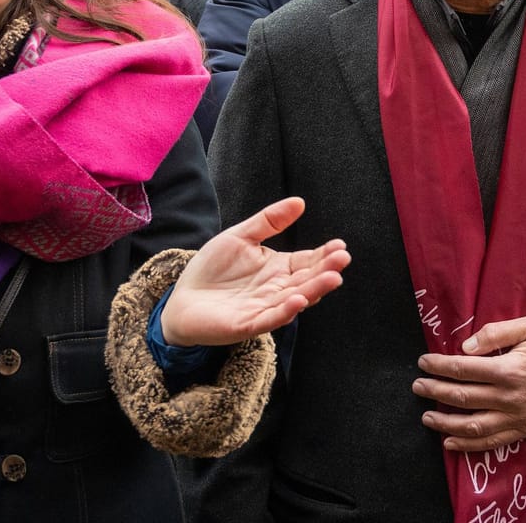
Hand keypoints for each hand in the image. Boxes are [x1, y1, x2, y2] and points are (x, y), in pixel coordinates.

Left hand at [160, 197, 348, 347]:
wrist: (182, 297)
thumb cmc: (212, 269)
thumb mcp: (240, 237)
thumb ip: (269, 221)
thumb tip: (300, 201)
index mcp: (279, 269)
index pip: (308, 262)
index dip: (325, 255)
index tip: (340, 246)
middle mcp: (277, 290)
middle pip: (308, 280)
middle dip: (327, 271)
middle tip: (343, 259)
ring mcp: (264, 308)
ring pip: (295, 300)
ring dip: (314, 290)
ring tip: (332, 279)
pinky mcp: (246, 325)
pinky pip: (270, 318)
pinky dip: (285, 312)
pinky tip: (298, 300)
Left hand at [412, 318, 525, 452]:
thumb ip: (497, 332)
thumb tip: (466, 346)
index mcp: (509, 369)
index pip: (463, 369)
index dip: (439, 366)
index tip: (424, 362)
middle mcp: (509, 397)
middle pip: (462, 397)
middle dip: (434, 391)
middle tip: (418, 386)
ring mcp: (515, 418)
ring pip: (472, 426)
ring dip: (445, 423)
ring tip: (427, 416)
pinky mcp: (522, 430)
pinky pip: (491, 443)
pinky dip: (468, 445)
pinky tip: (450, 442)